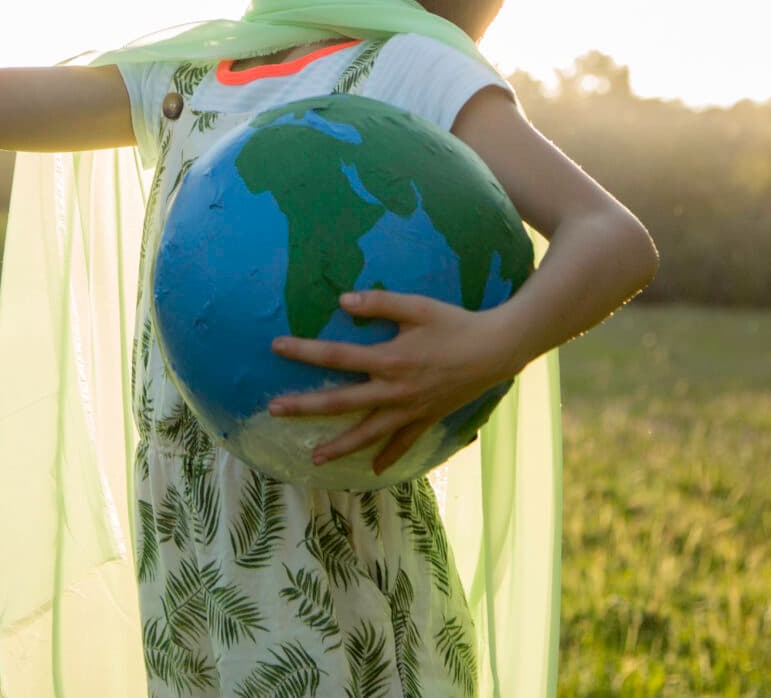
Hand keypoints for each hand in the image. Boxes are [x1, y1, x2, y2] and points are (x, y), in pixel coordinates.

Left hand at [266, 290, 518, 475]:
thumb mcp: (416, 306)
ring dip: (340, 446)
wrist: (496, 349)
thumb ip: (378, 304)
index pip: (337, 356)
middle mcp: (395, 390)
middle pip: (341, 402)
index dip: (305, 351)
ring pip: (368, 433)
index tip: (276, 346)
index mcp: (388, 359)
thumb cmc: (454, 323)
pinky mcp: (427, 418)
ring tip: (314, 457)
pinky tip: (373, 468)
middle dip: (306, 407)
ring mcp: (411, 409)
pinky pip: (404, 443)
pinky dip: (388, 456)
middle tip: (274, 410)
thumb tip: (341, 301)